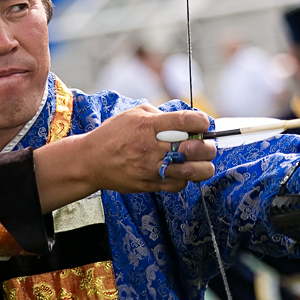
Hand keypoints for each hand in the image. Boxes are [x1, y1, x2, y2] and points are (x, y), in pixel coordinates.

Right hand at [77, 105, 216, 193]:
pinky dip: (186, 179)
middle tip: (207, 145)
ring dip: (204, 166)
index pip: (186, 121)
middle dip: (208, 146)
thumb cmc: (113, 135)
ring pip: (191, 171)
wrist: (90, 161)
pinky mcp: (150, 184)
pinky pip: (178, 185)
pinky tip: (182, 171)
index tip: (204, 124)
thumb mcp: (134, 114)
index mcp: (149, 125)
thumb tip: (185, 121)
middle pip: (195, 148)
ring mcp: (151, 168)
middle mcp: (152, 147)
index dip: (202, 122)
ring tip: (202, 161)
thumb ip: (161, 115)